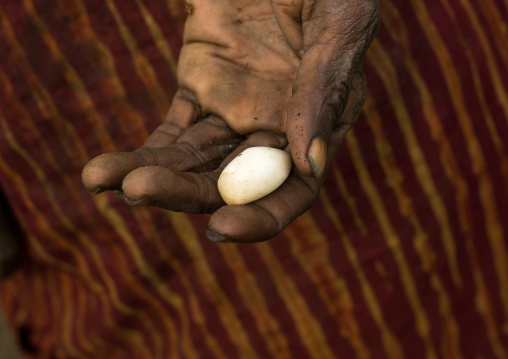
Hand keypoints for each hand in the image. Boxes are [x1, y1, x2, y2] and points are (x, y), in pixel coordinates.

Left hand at [82, 0, 378, 241]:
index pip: (294, 189)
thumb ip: (323, 92)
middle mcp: (276, 128)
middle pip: (231, 182)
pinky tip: (104, 173)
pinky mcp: (199, 88)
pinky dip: (141, 153)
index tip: (222, 228)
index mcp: (319, 122)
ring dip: (150, 175)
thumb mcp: (338, 24)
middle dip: (186, 194)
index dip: (262, 217)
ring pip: (192, 162)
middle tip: (141, 192)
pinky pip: (170, 132)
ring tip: (101, 178)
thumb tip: (310, 167)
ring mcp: (234, 111)